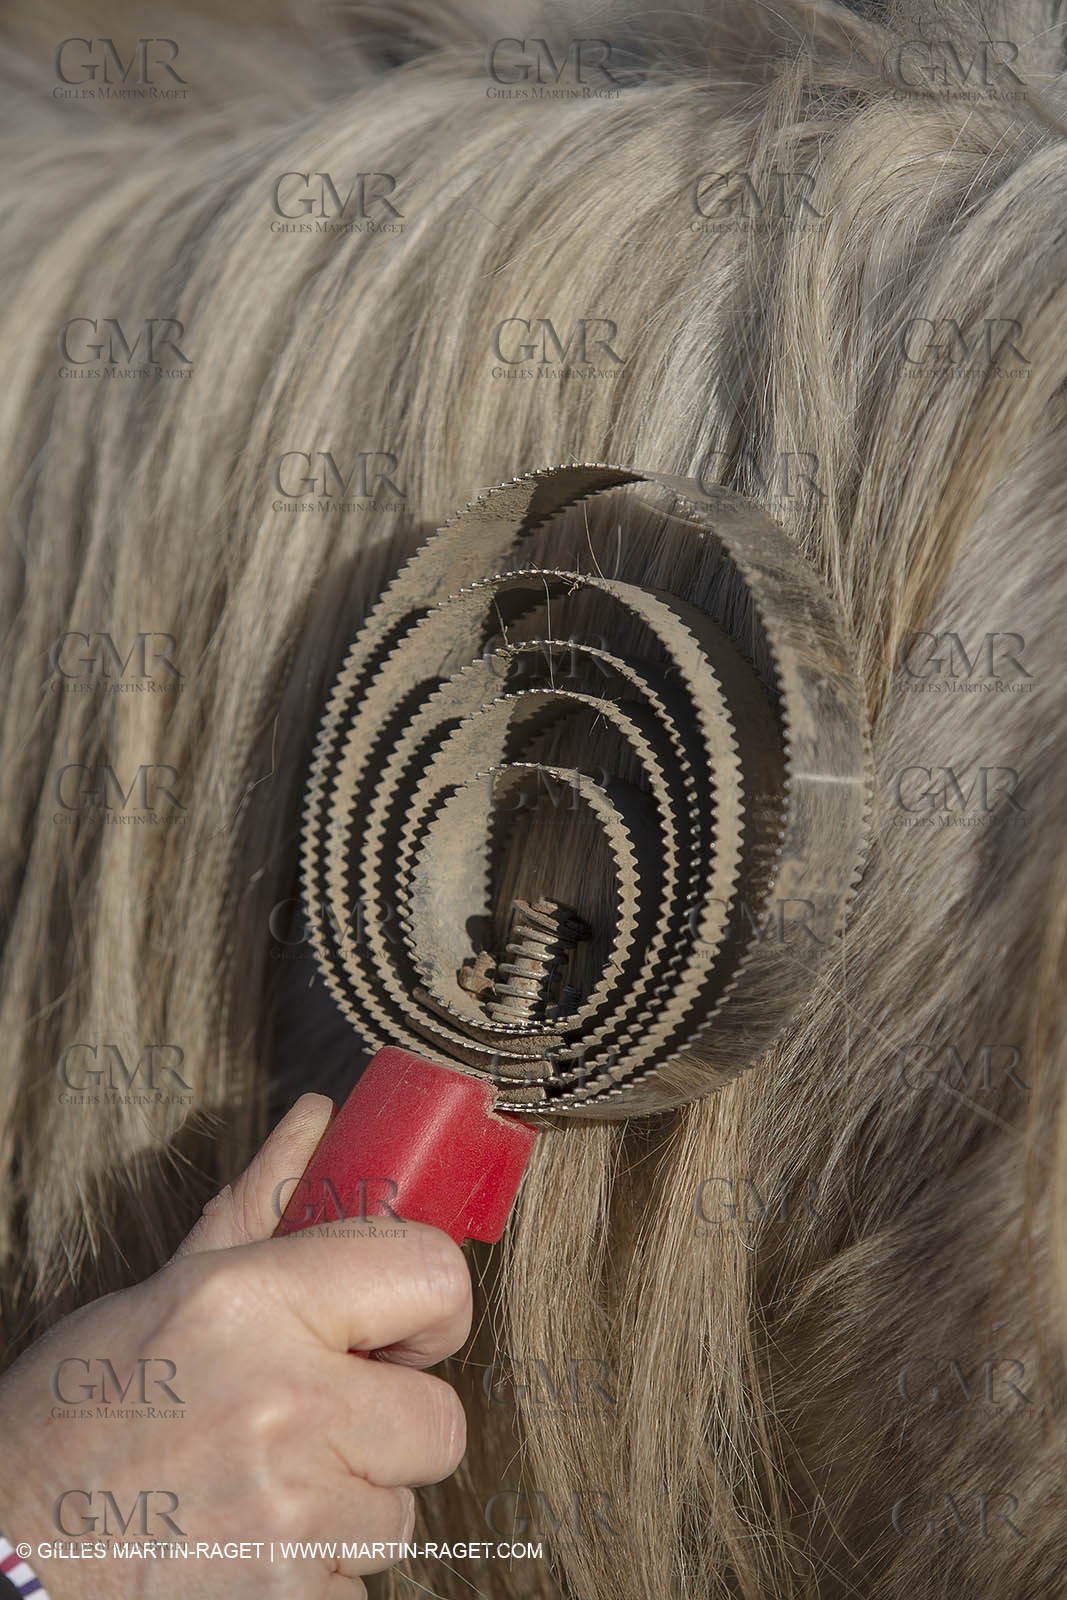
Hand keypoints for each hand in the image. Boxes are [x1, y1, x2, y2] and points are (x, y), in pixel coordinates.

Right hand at [0, 1094, 470, 1595]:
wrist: (5, 1550)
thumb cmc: (79, 1414)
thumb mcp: (167, 1290)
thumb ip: (262, 1207)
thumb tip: (319, 1120)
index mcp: (255, 1302)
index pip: (435, 1276)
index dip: (431, 1310)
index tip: (399, 1335)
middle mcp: (285, 1403)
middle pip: (439, 1419)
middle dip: (390, 1426)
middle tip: (320, 1423)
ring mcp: (288, 1515)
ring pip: (401, 1513)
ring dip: (349, 1505)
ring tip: (264, 1486)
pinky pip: (359, 1584)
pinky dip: (316, 1572)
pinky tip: (248, 1544)